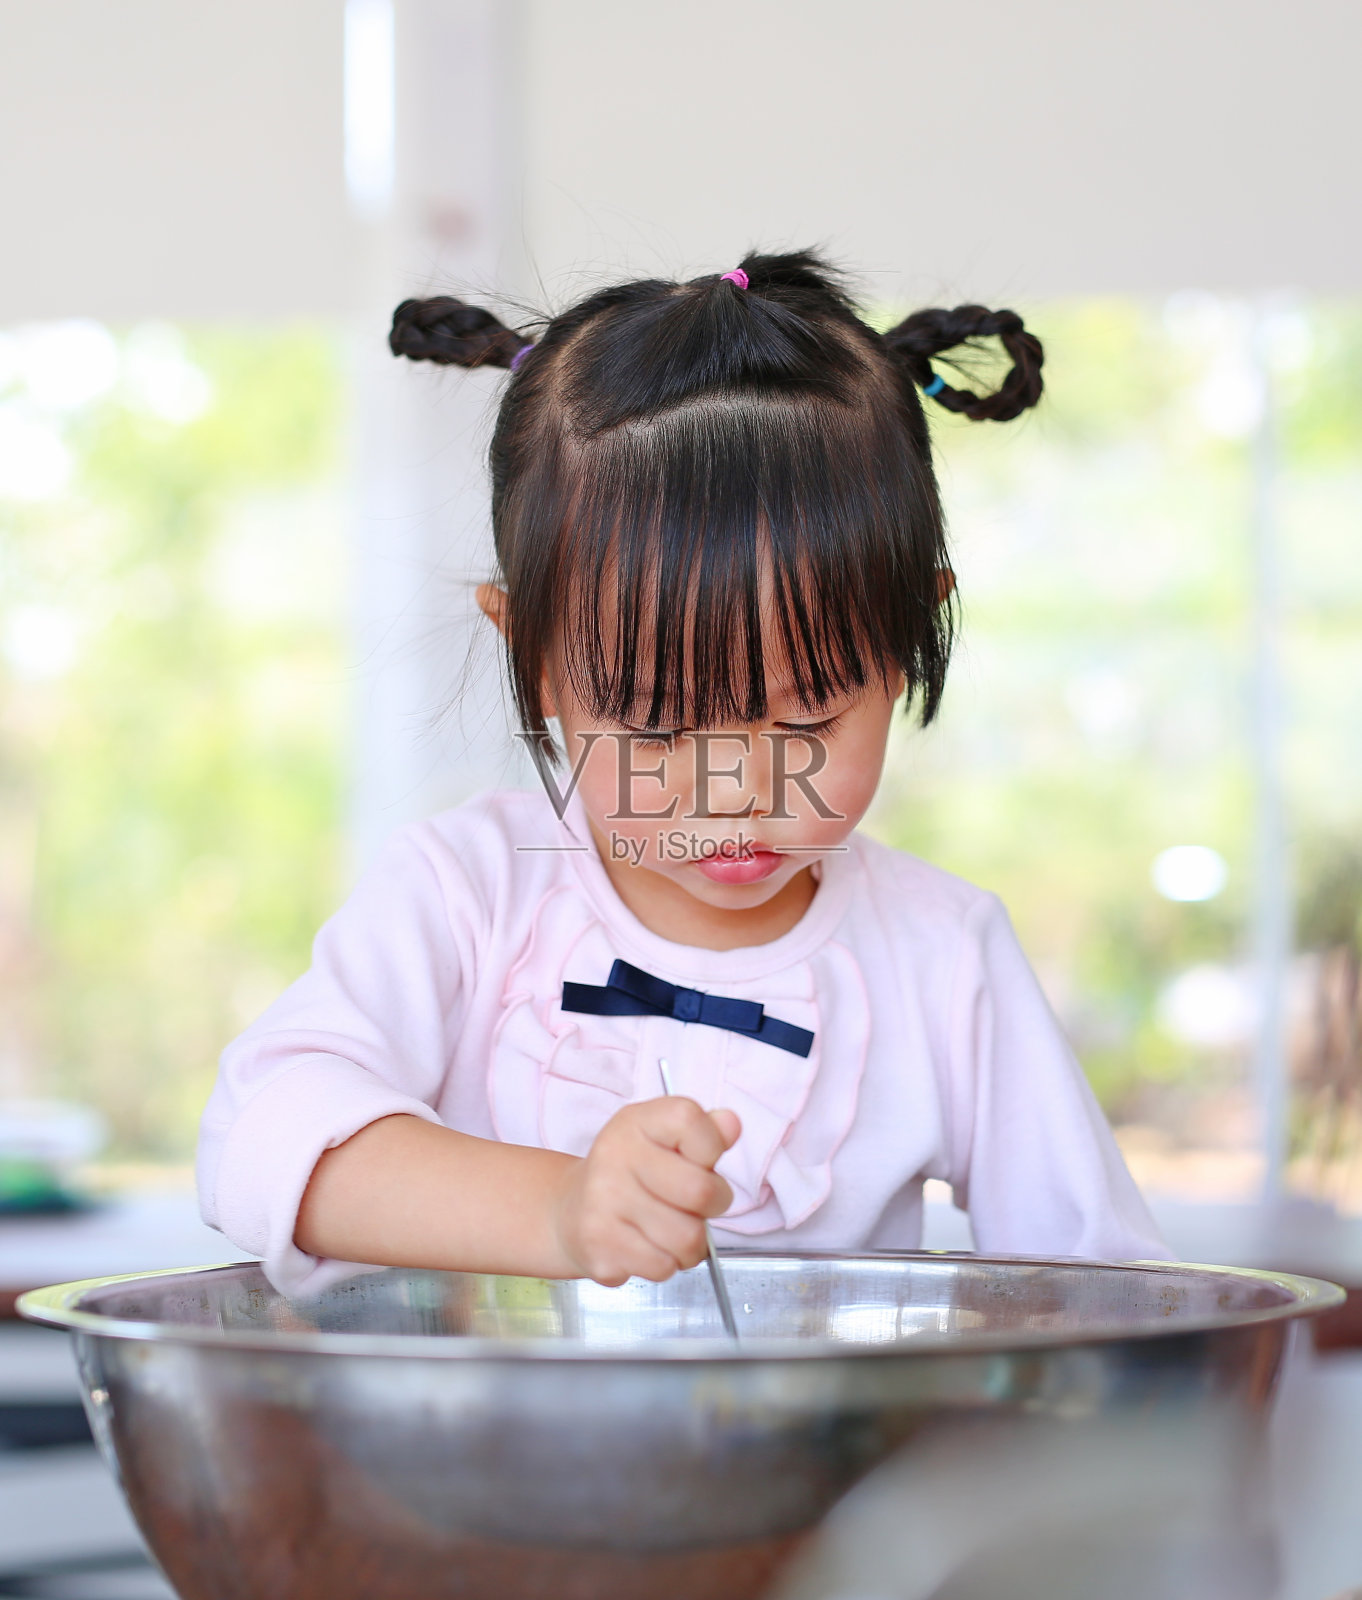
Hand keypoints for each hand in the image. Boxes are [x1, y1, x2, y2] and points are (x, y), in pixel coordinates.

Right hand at [551, 1097, 741, 1286]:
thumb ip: (705, 1133)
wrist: (569, 1212)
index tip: (699, 1160)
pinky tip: (645, 1247)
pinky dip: (665, 1264)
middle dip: (711, 1207)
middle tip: (693, 1206)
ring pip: (687, 1239)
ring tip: (670, 1231)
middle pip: (701, 1191)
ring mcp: (602, 1202)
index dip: (710, 1147)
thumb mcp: (664, 1140)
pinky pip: (663, 1267)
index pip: (690, 1120)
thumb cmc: (630, 1174)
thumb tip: (731, 1124)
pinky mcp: (599, 1247)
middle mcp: (614, 1156)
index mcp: (635, 1122)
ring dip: (690, 1244)